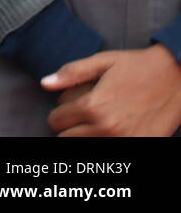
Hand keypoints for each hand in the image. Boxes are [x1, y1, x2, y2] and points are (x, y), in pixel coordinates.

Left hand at [43, 45, 180, 135]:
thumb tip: (45, 83)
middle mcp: (106, 128)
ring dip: (86, 134)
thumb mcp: (102, 61)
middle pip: (66, 138)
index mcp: (93, 106)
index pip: (56, 121)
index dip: (59, 112)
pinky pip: (109, 150)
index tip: (69, 106)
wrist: (177, 77)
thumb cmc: (138, 67)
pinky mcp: (140, 145)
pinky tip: (114, 126)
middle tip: (82, 113)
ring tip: (98, 119)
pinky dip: (106, 140)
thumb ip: (71, 73)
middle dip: (70, 125)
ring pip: (85, 146)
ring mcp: (124, 141)